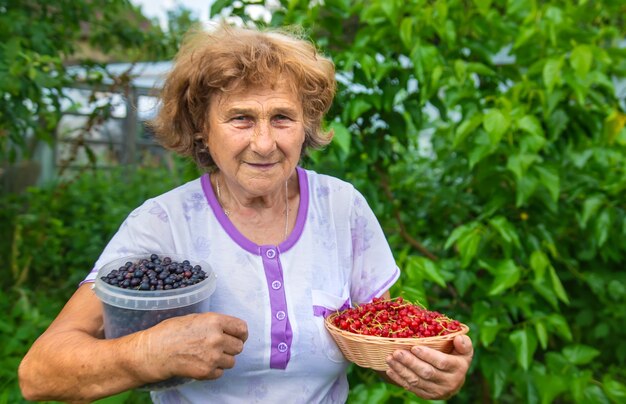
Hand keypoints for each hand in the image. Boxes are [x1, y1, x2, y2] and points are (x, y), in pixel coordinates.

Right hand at [133, 312, 247, 381]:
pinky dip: (213, 370)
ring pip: (231, 361)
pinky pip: (220, 372)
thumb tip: (229, 330)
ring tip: (207, 355)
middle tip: (219, 347)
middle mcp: (217, 338)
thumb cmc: (172, 332)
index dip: (241, 334)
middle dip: (230, 347)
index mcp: (215, 321)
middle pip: (239, 347)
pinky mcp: (207, 371)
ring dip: (222, 360)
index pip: (242, 329)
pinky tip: (201, 363)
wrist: (155, 351)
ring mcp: (213, 357)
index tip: (238, 337)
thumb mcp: (196, 319)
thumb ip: (215, 324)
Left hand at [385, 334, 472, 399]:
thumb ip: (463, 343)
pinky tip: (390, 370)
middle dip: (410, 362)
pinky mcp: (427, 395)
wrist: (454, 379)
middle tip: (397, 352)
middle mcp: (449, 382)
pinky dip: (399, 379)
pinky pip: (412, 387)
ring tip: (390, 358)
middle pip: (427, 372)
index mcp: (458, 368)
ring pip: (417, 381)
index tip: (414, 347)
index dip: (428, 355)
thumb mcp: (464, 349)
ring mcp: (437, 391)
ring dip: (401, 370)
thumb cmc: (456, 357)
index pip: (442, 362)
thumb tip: (458, 338)